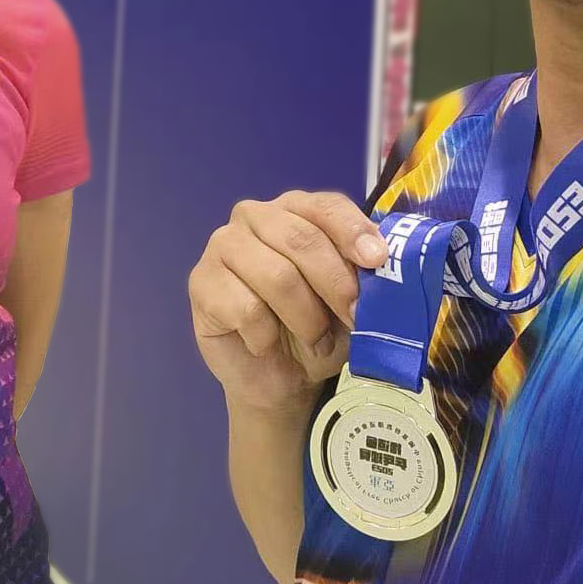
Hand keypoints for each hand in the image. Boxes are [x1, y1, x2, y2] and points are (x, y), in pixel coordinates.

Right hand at [189, 191, 388, 415]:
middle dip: (335, 284)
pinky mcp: (201, 281)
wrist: (279, 377)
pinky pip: (245, 308)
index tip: (377, 260)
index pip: (326, 206)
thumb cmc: (319, 327)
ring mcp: (223, 244)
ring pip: (277, 276)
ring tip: (313, 339)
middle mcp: (257, 215)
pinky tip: (266, 342)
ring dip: (305, 318)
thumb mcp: (352, 301)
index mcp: (297, 208)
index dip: (353, 231)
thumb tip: (382, 264)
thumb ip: (364, 277)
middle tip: (354, 318)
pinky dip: (266, 335)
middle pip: (302, 240)